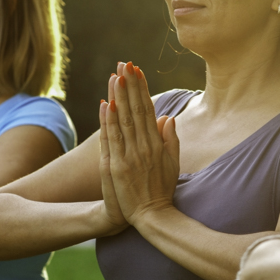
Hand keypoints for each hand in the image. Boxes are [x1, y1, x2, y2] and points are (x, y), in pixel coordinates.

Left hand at [101, 61, 179, 227]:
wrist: (152, 215)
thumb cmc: (162, 190)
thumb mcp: (173, 163)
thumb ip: (170, 140)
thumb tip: (169, 118)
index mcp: (157, 144)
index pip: (148, 110)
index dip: (142, 89)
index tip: (137, 71)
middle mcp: (144, 146)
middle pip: (135, 110)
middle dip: (130, 86)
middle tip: (125, 64)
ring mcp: (130, 155)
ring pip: (124, 120)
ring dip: (119, 96)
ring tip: (115, 76)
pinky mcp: (117, 166)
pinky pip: (112, 139)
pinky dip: (109, 120)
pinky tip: (106, 103)